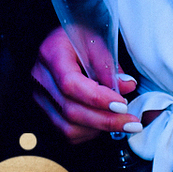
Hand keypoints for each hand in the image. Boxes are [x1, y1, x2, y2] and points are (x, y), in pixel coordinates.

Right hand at [32, 26, 139, 143]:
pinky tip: (104, 121)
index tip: (122, 105)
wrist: (60, 43)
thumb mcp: (96, 40)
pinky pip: (68, 133)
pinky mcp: (45, 112)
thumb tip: (127, 86)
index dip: (97, 98)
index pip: (70, 83)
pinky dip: (90, 132)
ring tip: (121, 121)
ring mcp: (39, 98)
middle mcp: (40, 79)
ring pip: (68, 127)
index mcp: (51, 54)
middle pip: (71, 110)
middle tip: (132, 122)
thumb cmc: (78, 39)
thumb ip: (110, 64)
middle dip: (106, 120)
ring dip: (100, 128)